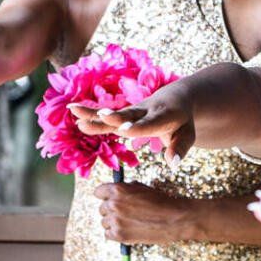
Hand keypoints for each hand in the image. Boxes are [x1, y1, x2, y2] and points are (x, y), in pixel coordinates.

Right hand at [67, 86, 194, 159]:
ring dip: (94, 113)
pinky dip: (90, 111)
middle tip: (101, 117)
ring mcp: (132, 111)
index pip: (148, 124)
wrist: (177, 98)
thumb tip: (172, 163)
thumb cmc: (183, 121)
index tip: (124, 130)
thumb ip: (180, 148)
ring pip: (112, 114)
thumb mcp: (188, 134)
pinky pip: (105, 114)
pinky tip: (72, 109)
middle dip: (114, 117)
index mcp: (162, 116)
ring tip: (75, 113)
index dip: (136, 127)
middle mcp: (144, 111)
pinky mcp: (123, 113)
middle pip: (127, 115)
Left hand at [94, 180, 194, 244]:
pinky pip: (108, 234)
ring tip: (129, 222)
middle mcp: (114, 204)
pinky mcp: (119, 235)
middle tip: (125, 213)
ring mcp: (116, 220)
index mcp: (118, 190)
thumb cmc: (161, 202)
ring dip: (113, 223)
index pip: (98, 192)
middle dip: (111, 210)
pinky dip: (115, 234)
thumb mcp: (141, 188)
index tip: (109, 200)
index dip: (105, 196)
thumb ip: (125, 189)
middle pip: (102, 209)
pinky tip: (128, 230)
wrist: (175, 219)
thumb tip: (114, 193)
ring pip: (104, 222)